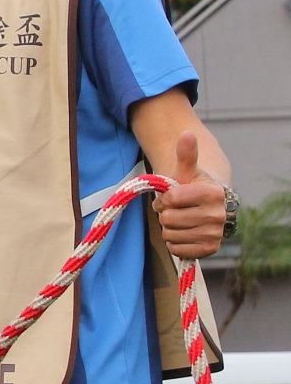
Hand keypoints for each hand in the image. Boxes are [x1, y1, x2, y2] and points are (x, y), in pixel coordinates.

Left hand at [156, 131, 228, 259]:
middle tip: (175, 210)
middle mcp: (218, 215)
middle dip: (166, 214)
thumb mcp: (188, 171)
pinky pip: (177, 250)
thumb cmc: (193, 188)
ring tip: (180, 220)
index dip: (165, 199)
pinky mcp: (210, 249)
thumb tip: (186, 133)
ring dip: (169, 228)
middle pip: (169, 219)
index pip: (171, 199)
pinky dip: (174, 243)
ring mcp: (216, 234)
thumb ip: (186, 154)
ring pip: (170, 235)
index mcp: (213, 193)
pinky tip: (183, 233)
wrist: (209, 208)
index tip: (172, 197)